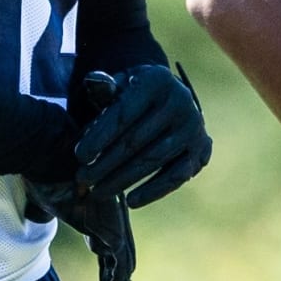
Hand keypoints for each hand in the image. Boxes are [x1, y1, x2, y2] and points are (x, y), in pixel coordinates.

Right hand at [23, 178, 135, 280]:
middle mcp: (114, 221)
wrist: (53, 160)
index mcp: (102, 215)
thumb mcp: (44, 202)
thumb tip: (35, 217)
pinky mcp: (115, 233)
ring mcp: (118, 226)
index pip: (110, 252)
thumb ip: (44, 213)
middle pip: (121, 264)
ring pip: (123, 272)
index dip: (107, 277)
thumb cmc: (46, 175)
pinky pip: (120, 271)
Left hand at [73, 64, 211, 208]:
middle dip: (105, 163)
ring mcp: (193, 127)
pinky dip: (153, 190)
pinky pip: (175, 175)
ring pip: (152, 160)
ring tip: (97, 191)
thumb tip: (95, 82)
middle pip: (136, 140)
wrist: (169, 100)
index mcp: (158, 80)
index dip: (100, 136)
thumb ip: (105, 86)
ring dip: (122, 180)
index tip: (80, 156)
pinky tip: (131, 200)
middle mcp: (181, 101)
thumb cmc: (134, 95)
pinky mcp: (200, 150)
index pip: (124, 114)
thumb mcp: (120, 83)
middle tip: (83, 179)